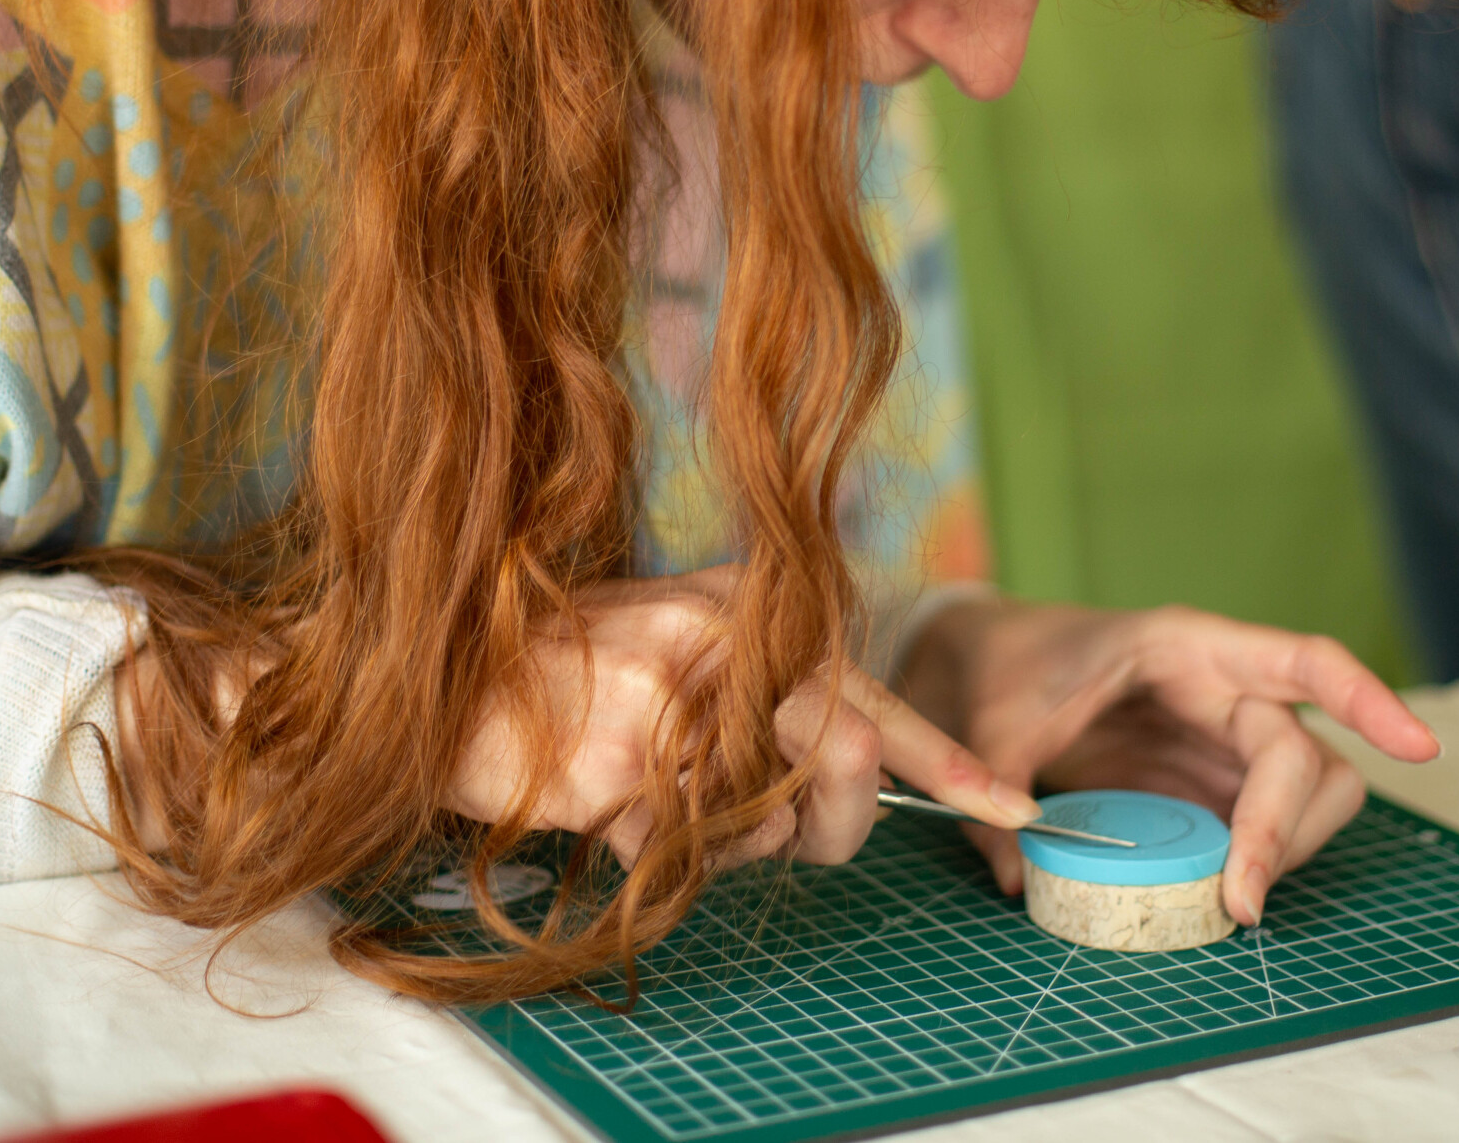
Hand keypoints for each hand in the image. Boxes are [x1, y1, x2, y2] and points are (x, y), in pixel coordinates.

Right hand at [449, 568, 1038, 865]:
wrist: (444, 685)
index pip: (871, 687)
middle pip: (849, 763)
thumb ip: (766, 682)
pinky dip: (656, 853)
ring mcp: (671, 704)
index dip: (950, 760)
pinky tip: (605, 805)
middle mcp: (720, 640)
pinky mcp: (622, 771)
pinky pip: (688, 855)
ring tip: (653, 786)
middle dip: (837, 826)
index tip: (1014, 807)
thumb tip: (857, 767)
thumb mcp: (680, 637)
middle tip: (797, 834)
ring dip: (725, 841)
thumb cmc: (568, 666)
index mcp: (744, 604)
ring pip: (766, 827)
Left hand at [898, 599, 1438, 926]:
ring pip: (1311, 792)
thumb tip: (1020, 876)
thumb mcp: (990, 721)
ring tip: (1236, 900)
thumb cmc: (1005, 670)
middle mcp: (1225, 689)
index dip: (1368, 696)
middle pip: (1306, 755)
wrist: (985, 665)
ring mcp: (1225, 739)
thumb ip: (1002, 787)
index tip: (1419, 747)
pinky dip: (1264, 860)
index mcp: (1186, 646)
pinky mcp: (1213, 782)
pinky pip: (1270, 822)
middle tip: (1242, 903)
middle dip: (1286, 829)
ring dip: (1289, 848)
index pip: (1301, 659)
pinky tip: (1227, 892)